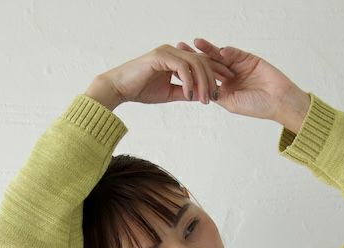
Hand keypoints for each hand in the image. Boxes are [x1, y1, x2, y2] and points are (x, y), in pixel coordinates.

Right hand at [103, 44, 235, 105]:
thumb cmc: (141, 90)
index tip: (223, 88)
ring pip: (195, 63)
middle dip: (212, 79)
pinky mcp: (161, 56)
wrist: (120, 88)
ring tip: (204, 100)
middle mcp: (173, 51)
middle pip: (202, 61)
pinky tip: (190, 95)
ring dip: (202, 83)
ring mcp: (167, 52)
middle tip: (214, 97)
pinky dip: (189, 82)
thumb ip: (185, 92)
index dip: (214, 73)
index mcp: (176, 58)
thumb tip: (201, 96)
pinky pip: (182, 68)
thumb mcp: (169, 94)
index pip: (201, 62)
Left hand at [175, 39, 308, 123]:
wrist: (279, 101)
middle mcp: (229, 77)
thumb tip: (198, 89)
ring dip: (208, 49)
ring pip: (220, 56)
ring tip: (196, 43)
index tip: (178, 66)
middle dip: (195, 56)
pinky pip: (236, 53)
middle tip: (181, 47)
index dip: (193, 72)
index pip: (205, 78)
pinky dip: (228, 51)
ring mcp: (239, 67)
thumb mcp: (232, 104)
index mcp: (224, 89)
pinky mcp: (249, 59)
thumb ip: (217, 95)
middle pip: (209, 63)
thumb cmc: (258, 107)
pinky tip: (219, 50)